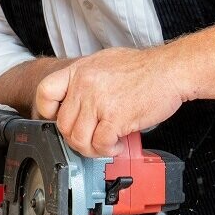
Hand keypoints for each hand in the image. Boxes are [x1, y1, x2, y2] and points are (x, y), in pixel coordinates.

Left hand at [34, 47, 185, 156]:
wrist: (170, 70)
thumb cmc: (144, 68)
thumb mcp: (105, 63)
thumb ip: (86, 81)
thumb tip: (77, 104)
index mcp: (79, 70)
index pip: (45, 93)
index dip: (48, 112)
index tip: (59, 121)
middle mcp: (84, 84)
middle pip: (63, 124)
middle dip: (77, 139)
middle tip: (92, 139)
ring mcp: (98, 101)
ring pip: (78, 139)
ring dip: (92, 148)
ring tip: (106, 144)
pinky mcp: (114, 117)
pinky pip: (100, 145)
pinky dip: (108, 151)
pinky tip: (117, 144)